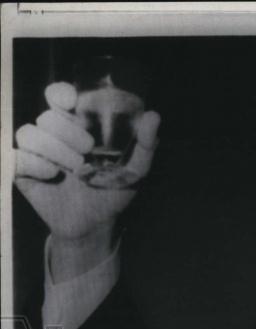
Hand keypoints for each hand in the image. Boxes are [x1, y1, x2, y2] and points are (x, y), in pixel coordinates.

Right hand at [14, 82, 159, 266]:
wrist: (94, 225)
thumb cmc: (112, 193)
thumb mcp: (134, 171)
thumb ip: (145, 145)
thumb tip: (154, 116)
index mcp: (74, 125)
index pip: (58, 96)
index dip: (60, 93)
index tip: (71, 102)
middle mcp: (52, 135)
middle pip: (47, 116)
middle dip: (67, 132)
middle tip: (87, 151)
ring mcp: (35, 152)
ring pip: (29, 133)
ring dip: (53, 149)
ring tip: (75, 169)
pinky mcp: (22, 172)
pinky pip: (17, 157)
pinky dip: (34, 164)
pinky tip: (52, 175)